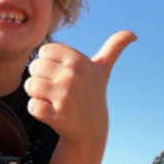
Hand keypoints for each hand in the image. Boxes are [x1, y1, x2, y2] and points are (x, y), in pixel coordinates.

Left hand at [25, 31, 136, 146]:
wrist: (91, 129)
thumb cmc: (92, 94)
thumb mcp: (102, 70)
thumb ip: (113, 48)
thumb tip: (133, 34)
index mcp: (78, 60)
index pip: (44, 51)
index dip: (47, 64)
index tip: (59, 74)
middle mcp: (72, 76)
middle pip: (34, 67)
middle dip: (39, 79)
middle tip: (54, 90)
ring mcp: (65, 96)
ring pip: (30, 85)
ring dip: (35, 94)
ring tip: (50, 100)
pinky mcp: (56, 115)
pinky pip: (31, 106)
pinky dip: (36, 110)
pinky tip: (49, 112)